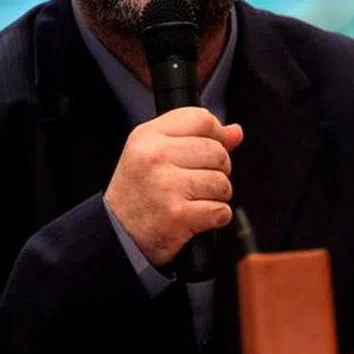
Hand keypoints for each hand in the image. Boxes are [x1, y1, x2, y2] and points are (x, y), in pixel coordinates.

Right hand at [104, 107, 242, 266]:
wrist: (119, 233)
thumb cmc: (139, 191)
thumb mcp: (154, 153)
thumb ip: (195, 138)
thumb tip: (235, 132)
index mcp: (148, 135)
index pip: (202, 119)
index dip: (215, 136)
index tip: (207, 151)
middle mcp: (155, 156)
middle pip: (218, 152)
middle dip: (217, 170)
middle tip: (197, 182)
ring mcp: (166, 185)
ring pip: (222, 183)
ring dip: (216, 196)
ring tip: (194, 200)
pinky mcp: (178, 214)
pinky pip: (220, 210)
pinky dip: (216, 218)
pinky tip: (196, 217)